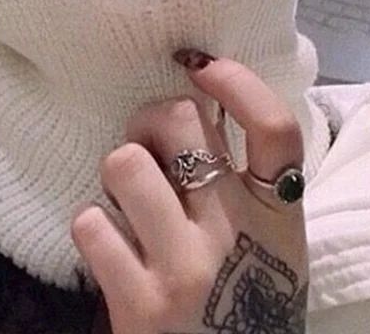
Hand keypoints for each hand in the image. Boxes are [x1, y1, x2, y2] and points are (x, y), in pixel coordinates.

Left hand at [72, 53, 307, 333]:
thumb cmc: (247, 304)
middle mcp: (236, 231)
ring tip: (127, 203)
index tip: (201, 66)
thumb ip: (244, 182)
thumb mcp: (270, 241)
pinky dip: (94, 228)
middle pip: (179, 121)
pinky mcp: (140, 303)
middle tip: (146, 147)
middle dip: (150, 122)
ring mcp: (187, 267)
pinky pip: (91, 222)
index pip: (274, 126)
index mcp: (278, 212)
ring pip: (124, 162)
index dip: (237, 82)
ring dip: (117, 176)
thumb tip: (197, 105)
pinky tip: (112, 251)